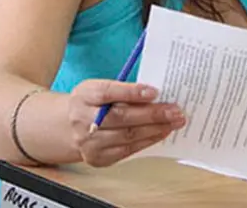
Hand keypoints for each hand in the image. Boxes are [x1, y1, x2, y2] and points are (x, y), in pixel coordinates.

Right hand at [69, 80, 184, 166]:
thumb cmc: (95, 103)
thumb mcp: (103, 89)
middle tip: (175, 110)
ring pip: (127, 135)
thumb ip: (125, 90)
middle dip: (152, 114)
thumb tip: (158, 94)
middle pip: (120, 117)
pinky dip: (148, 140)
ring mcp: (88, 142)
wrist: (71, 128)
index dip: (132, 92)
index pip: (107, 92)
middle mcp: (82, 120)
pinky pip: (127, 150)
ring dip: (155, 128)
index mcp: (84, 95)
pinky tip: (162, 132)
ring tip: (175, 121)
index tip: (155, 92)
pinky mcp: (97, 158)